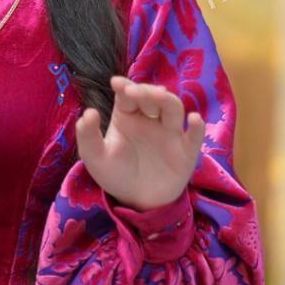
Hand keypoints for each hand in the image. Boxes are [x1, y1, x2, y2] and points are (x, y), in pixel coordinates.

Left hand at [76, 76, 205, 210]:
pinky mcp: (185, 150)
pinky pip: (194, 136)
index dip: (124, 86)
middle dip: (144, 91)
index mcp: (127, 116)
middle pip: (151, 97)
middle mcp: (150, 119)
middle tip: (135, 92)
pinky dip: (197, 127)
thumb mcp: (94, 157)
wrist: (135, 202)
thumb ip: (87, 135)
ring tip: (160, 95)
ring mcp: (169, 132)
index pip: (127, 95)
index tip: (117, 83)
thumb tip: (88, 112)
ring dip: (167, 100)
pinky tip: (194, 119)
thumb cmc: (114, 174)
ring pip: (173, 109)